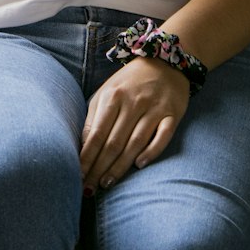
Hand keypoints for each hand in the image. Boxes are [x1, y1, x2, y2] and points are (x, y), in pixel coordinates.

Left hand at [80, 57, 189, 192]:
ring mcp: (154, 108)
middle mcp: (133, 103)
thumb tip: (83, 148)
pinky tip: (139, 165)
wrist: (164, 62)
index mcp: (112, 97)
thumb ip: (94, 118)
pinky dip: (151, 152)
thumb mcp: (106, 93)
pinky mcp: (172, 114)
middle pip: (113, 142)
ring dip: (120, 166)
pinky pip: (162, 137)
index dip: (86, 157)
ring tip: (107, 182)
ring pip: (135, 143)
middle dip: (99, 168)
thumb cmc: (128, 83)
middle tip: (90, 187)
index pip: (96, 134)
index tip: (77, 175)